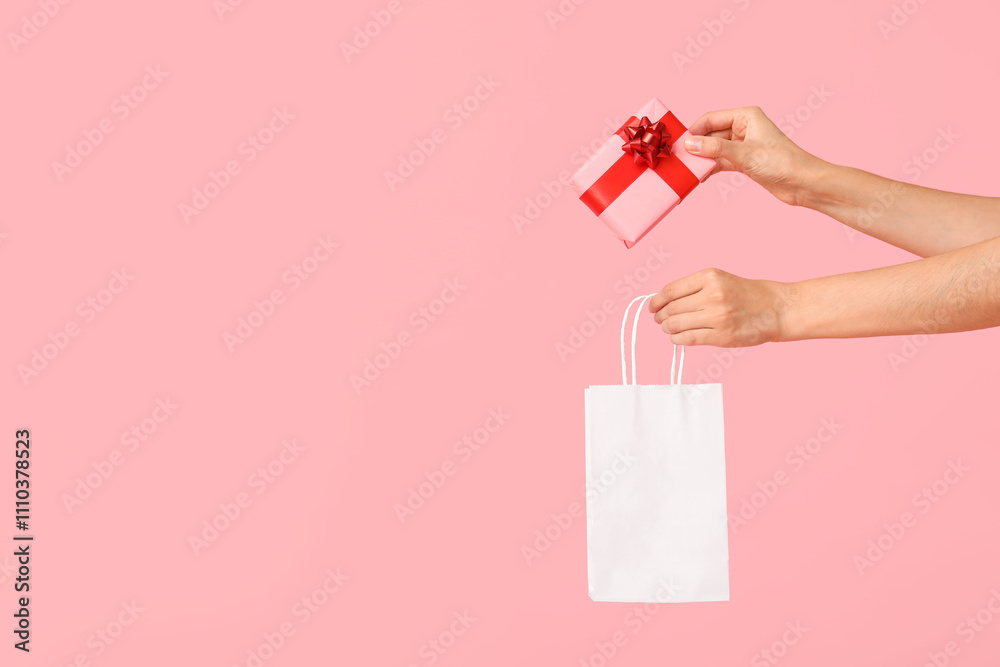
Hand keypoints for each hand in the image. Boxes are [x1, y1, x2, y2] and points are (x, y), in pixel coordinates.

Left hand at [648, 268, 793, 346]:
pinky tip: (679, 337)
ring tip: (671, 328)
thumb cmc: (746, 295)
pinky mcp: (721, 336)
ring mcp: (717, 316)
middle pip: (670, 309)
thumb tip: (662, 301)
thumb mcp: (720, 280)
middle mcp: (712, 295)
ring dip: (667, 328)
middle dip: (661, 316)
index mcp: (709, 277)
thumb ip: (693, 288)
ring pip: (675, 325)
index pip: (670, 290)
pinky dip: (677, 339)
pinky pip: (687, 339)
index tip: (653, 306)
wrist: (775, 308)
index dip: (656, 301)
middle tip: (661, 320)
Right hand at [684, 106, 823, 206]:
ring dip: (702, 159)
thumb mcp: (745, 154)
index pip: (711, 119)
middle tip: (679, 159)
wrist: (802, 183)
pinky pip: (720, 161)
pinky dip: (710, 168)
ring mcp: (743, 145)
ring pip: (714, 149)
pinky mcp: (744, 161)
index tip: (678, 143)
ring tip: (687, 170)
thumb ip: (715, 148)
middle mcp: (743, 128)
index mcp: (746, 116)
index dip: (694, 130)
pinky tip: (699, 176)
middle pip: (710, 134)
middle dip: (696, 147)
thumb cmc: (782, 162)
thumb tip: (690, 144)